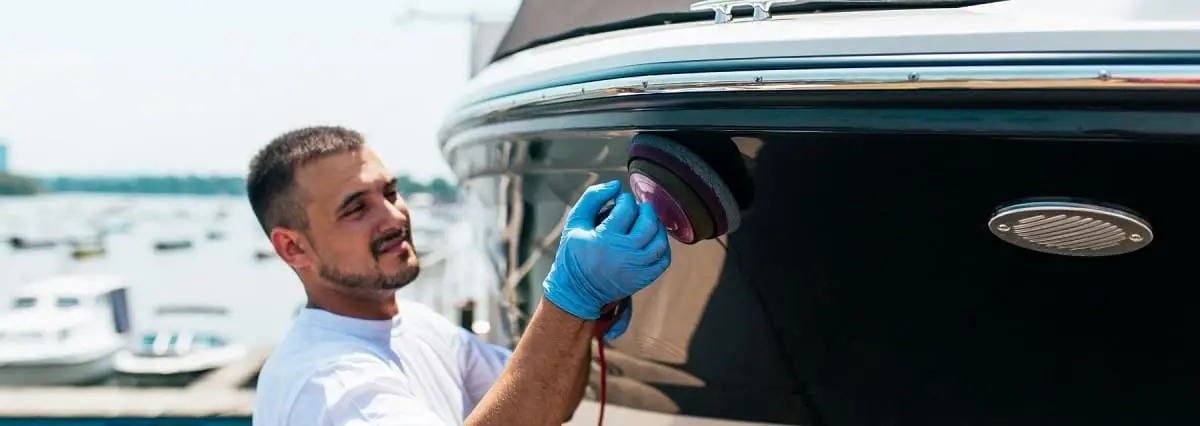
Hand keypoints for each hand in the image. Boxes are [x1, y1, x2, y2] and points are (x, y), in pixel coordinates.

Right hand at [542, 180, 670, 321]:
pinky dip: (662, 246)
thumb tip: (616, 185)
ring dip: (656, 225)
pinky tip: (651, 240)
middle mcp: (624, 253)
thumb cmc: (574, 254)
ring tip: (646, 222)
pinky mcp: (644, 278)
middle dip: (644, 209)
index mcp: (605, 238)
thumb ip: (592, 198)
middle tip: (636, 208)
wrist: (576, 291)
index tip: (619, 202)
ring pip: (660, 240)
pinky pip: (664, 259)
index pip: (627, 208)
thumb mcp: (574, 223)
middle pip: (648, 222)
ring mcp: (637, 268)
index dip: (624, 199)